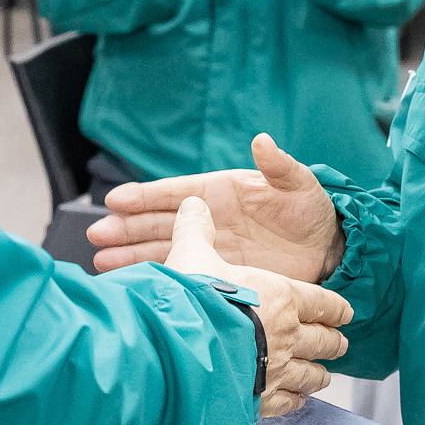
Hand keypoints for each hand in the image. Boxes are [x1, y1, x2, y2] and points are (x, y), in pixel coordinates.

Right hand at [90, 132, 342, 283]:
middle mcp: (209, 219)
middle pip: (158, 222)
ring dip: (133, 255)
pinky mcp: (218, 273)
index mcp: (219, 192)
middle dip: (126, 228)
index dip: (143, 196)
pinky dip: (158, 277)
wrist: (328, 250)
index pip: (174, 193)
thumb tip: (262, 140)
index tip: (114, 201)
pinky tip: (135, 284)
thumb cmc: (311, 210)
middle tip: (97, 236)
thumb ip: (277, 165)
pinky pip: (182, 273)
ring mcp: (211, 248)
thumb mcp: (297, 184)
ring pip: (163, 250)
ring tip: (103, 263)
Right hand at [164, 194, 350, 416]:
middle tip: (340, 343)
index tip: (345, 312)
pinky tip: (296, 402)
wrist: (182, 349)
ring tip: (323, 376)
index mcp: (281, 297)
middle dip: (333, 341)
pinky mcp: (260, 401)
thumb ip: (196, 231)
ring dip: (318, 374)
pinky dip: (295, 402)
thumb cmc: (194, 298)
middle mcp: (287, 336)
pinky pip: (287, 403)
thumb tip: (193, 203)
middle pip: (322, 340)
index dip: (335, 307)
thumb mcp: (193, 255)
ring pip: (310, 375)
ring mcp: (276, 371)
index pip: (321, 302)